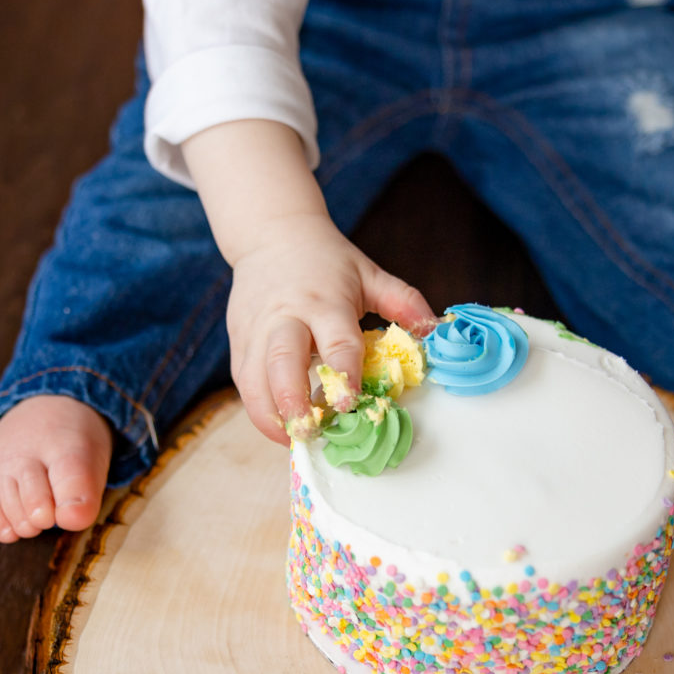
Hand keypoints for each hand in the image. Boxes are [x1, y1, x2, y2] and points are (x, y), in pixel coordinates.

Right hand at [179, 118, 434, 445]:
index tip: (349, 404)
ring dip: (270, 413)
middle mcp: (285, 316)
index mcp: (324, 301)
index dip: (343, 373)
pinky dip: (258, 408)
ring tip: (293, 439)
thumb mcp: (369, 274)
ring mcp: (256, 329)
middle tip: (309, 431)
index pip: (335, 340)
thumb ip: (404, 302)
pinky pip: (243, 381)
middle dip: (292, 400)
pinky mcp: (238, 340)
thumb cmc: (327, 261)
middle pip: (282, 361)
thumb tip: (436, 331)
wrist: (272, 234)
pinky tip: (280, 426)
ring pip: (253, 378)